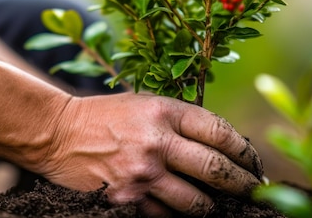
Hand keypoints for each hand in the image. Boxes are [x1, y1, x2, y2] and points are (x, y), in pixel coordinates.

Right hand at [36, 92, 262, 216]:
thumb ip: (181, 122)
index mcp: (165, 112)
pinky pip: (167, 216)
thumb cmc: (106, 116)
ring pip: (198, 203)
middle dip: (243, 184)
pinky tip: (176, 206)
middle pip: (217, 170)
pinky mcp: (127, 199)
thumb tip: (224, 147)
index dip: (246, 152)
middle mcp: (157, 143)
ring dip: (211, 206)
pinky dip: (175, 213)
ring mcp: (143, 174)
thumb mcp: (145, 105)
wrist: (58, 133)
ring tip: (215, 204)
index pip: (222, 133)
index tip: (253, 163)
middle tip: (253, 190)